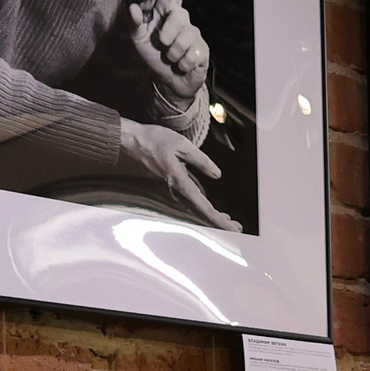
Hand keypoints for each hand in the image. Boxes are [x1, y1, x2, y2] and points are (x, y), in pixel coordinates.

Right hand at [119, 118, 238, 229]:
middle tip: (238, 228)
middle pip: (200, 214)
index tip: (232, 229)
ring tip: (232, 222)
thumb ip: (202, 161)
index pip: (204, 208)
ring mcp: (172, 191)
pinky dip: (205, 210)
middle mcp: (176, 192)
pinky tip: (215, 212)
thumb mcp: (182, 145)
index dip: (219, 221)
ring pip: (196, 211)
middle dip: (220, 223)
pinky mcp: (171, 188)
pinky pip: (191, 204)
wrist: (131, 141)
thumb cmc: (155, 140)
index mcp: (179, 183)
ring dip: (213, 218)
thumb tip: (217, 175)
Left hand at [125, 0, 208, 104]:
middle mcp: (182, 18)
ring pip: (184, 37)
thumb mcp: (136, 40)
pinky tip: (181, 64)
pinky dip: (182, 62)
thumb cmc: (152, 55)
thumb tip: (133, 8)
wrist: (169, 81)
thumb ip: (133, 24)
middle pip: (178, 17)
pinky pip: (192, 53)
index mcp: (165, 10)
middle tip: (161, 44)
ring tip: (170, 58)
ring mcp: (193, 33)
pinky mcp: (202, 49)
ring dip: (173, 52)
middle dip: (167, 34)